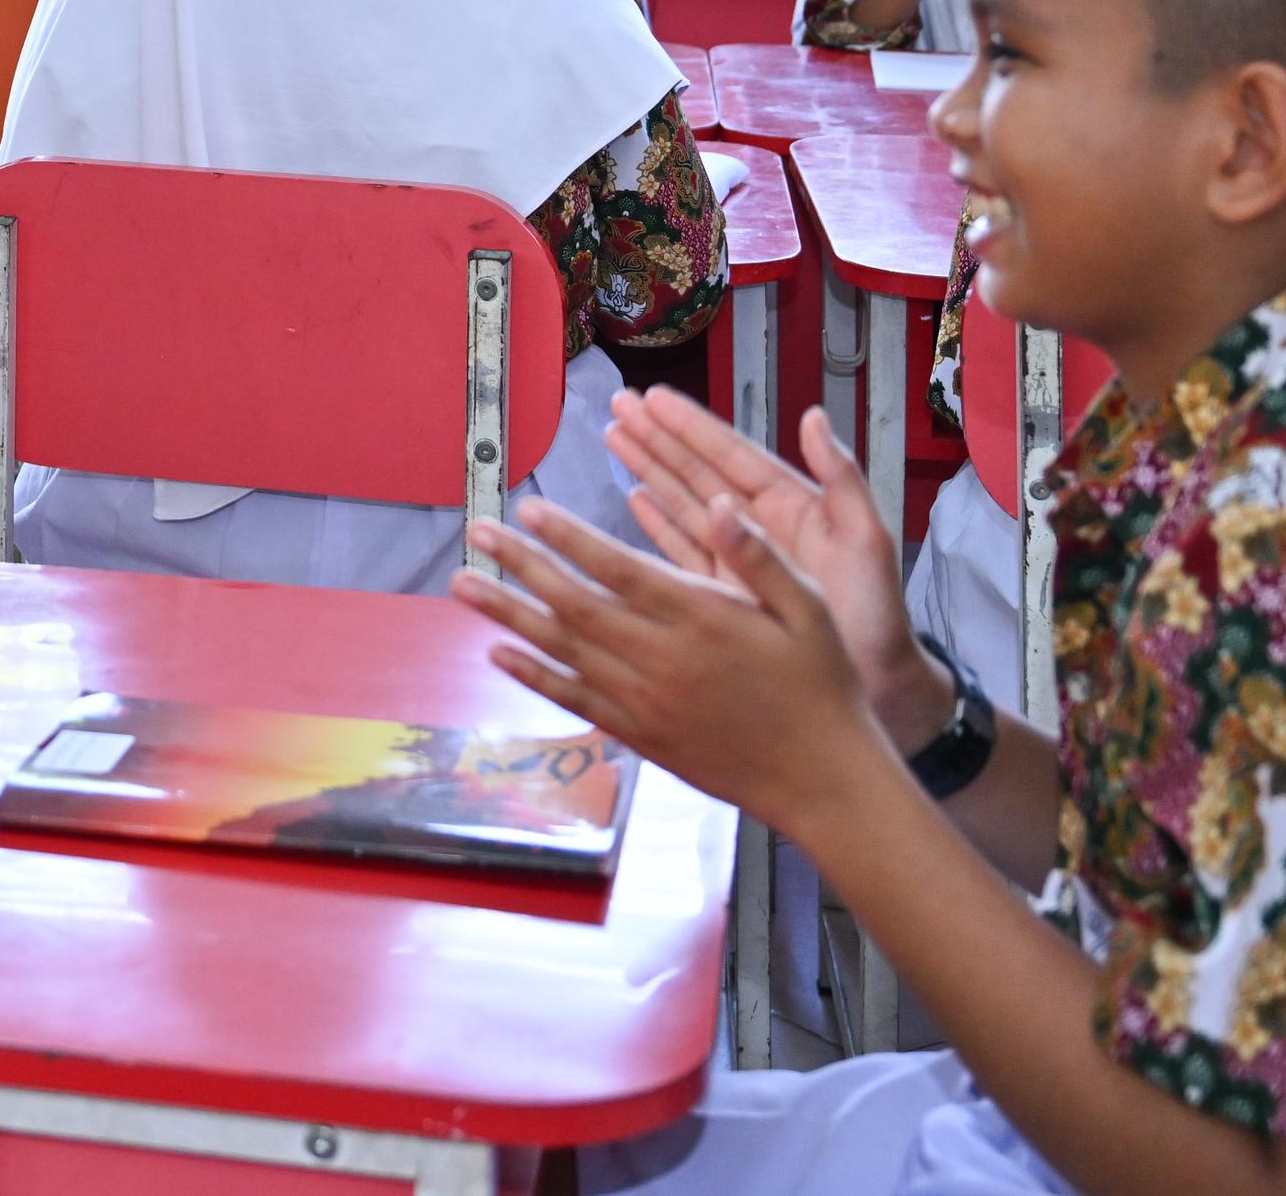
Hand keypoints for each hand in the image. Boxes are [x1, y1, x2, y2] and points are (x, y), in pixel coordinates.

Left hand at [453, 490, 889, 841]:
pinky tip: (498, 654)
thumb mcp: (811, 610)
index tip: (528, 509)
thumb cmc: (822, 688)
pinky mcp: (640, 734)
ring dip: (509, 614)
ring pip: (563, 650)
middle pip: (576, 604)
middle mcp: (664, 660)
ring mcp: (646, 701)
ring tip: (462, 583)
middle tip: (477, 531)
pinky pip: (576, 700)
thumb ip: (758, 556)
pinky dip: (534, 675)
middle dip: (522, 564)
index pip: (620, 569)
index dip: (570, 537)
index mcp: (704, 619)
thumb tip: (718, 503)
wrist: (823, 781)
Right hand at [598, 393, 940, 747]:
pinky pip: (683, 550)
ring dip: (650, 470)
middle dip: (658, 439)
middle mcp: (759, 528)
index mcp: (793, 508)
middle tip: (618, 405)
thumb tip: (814, 416)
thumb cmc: (878, 618)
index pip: (731, 457)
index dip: (691, 427)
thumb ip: (842, 479)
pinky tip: (636, 499)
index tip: (653, 398)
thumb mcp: (867, 542)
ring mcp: (739, 561)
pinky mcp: (725, 595)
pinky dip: (658, 523)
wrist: (879, 692)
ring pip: (684, 504)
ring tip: (615, 438)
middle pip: (698, 473)